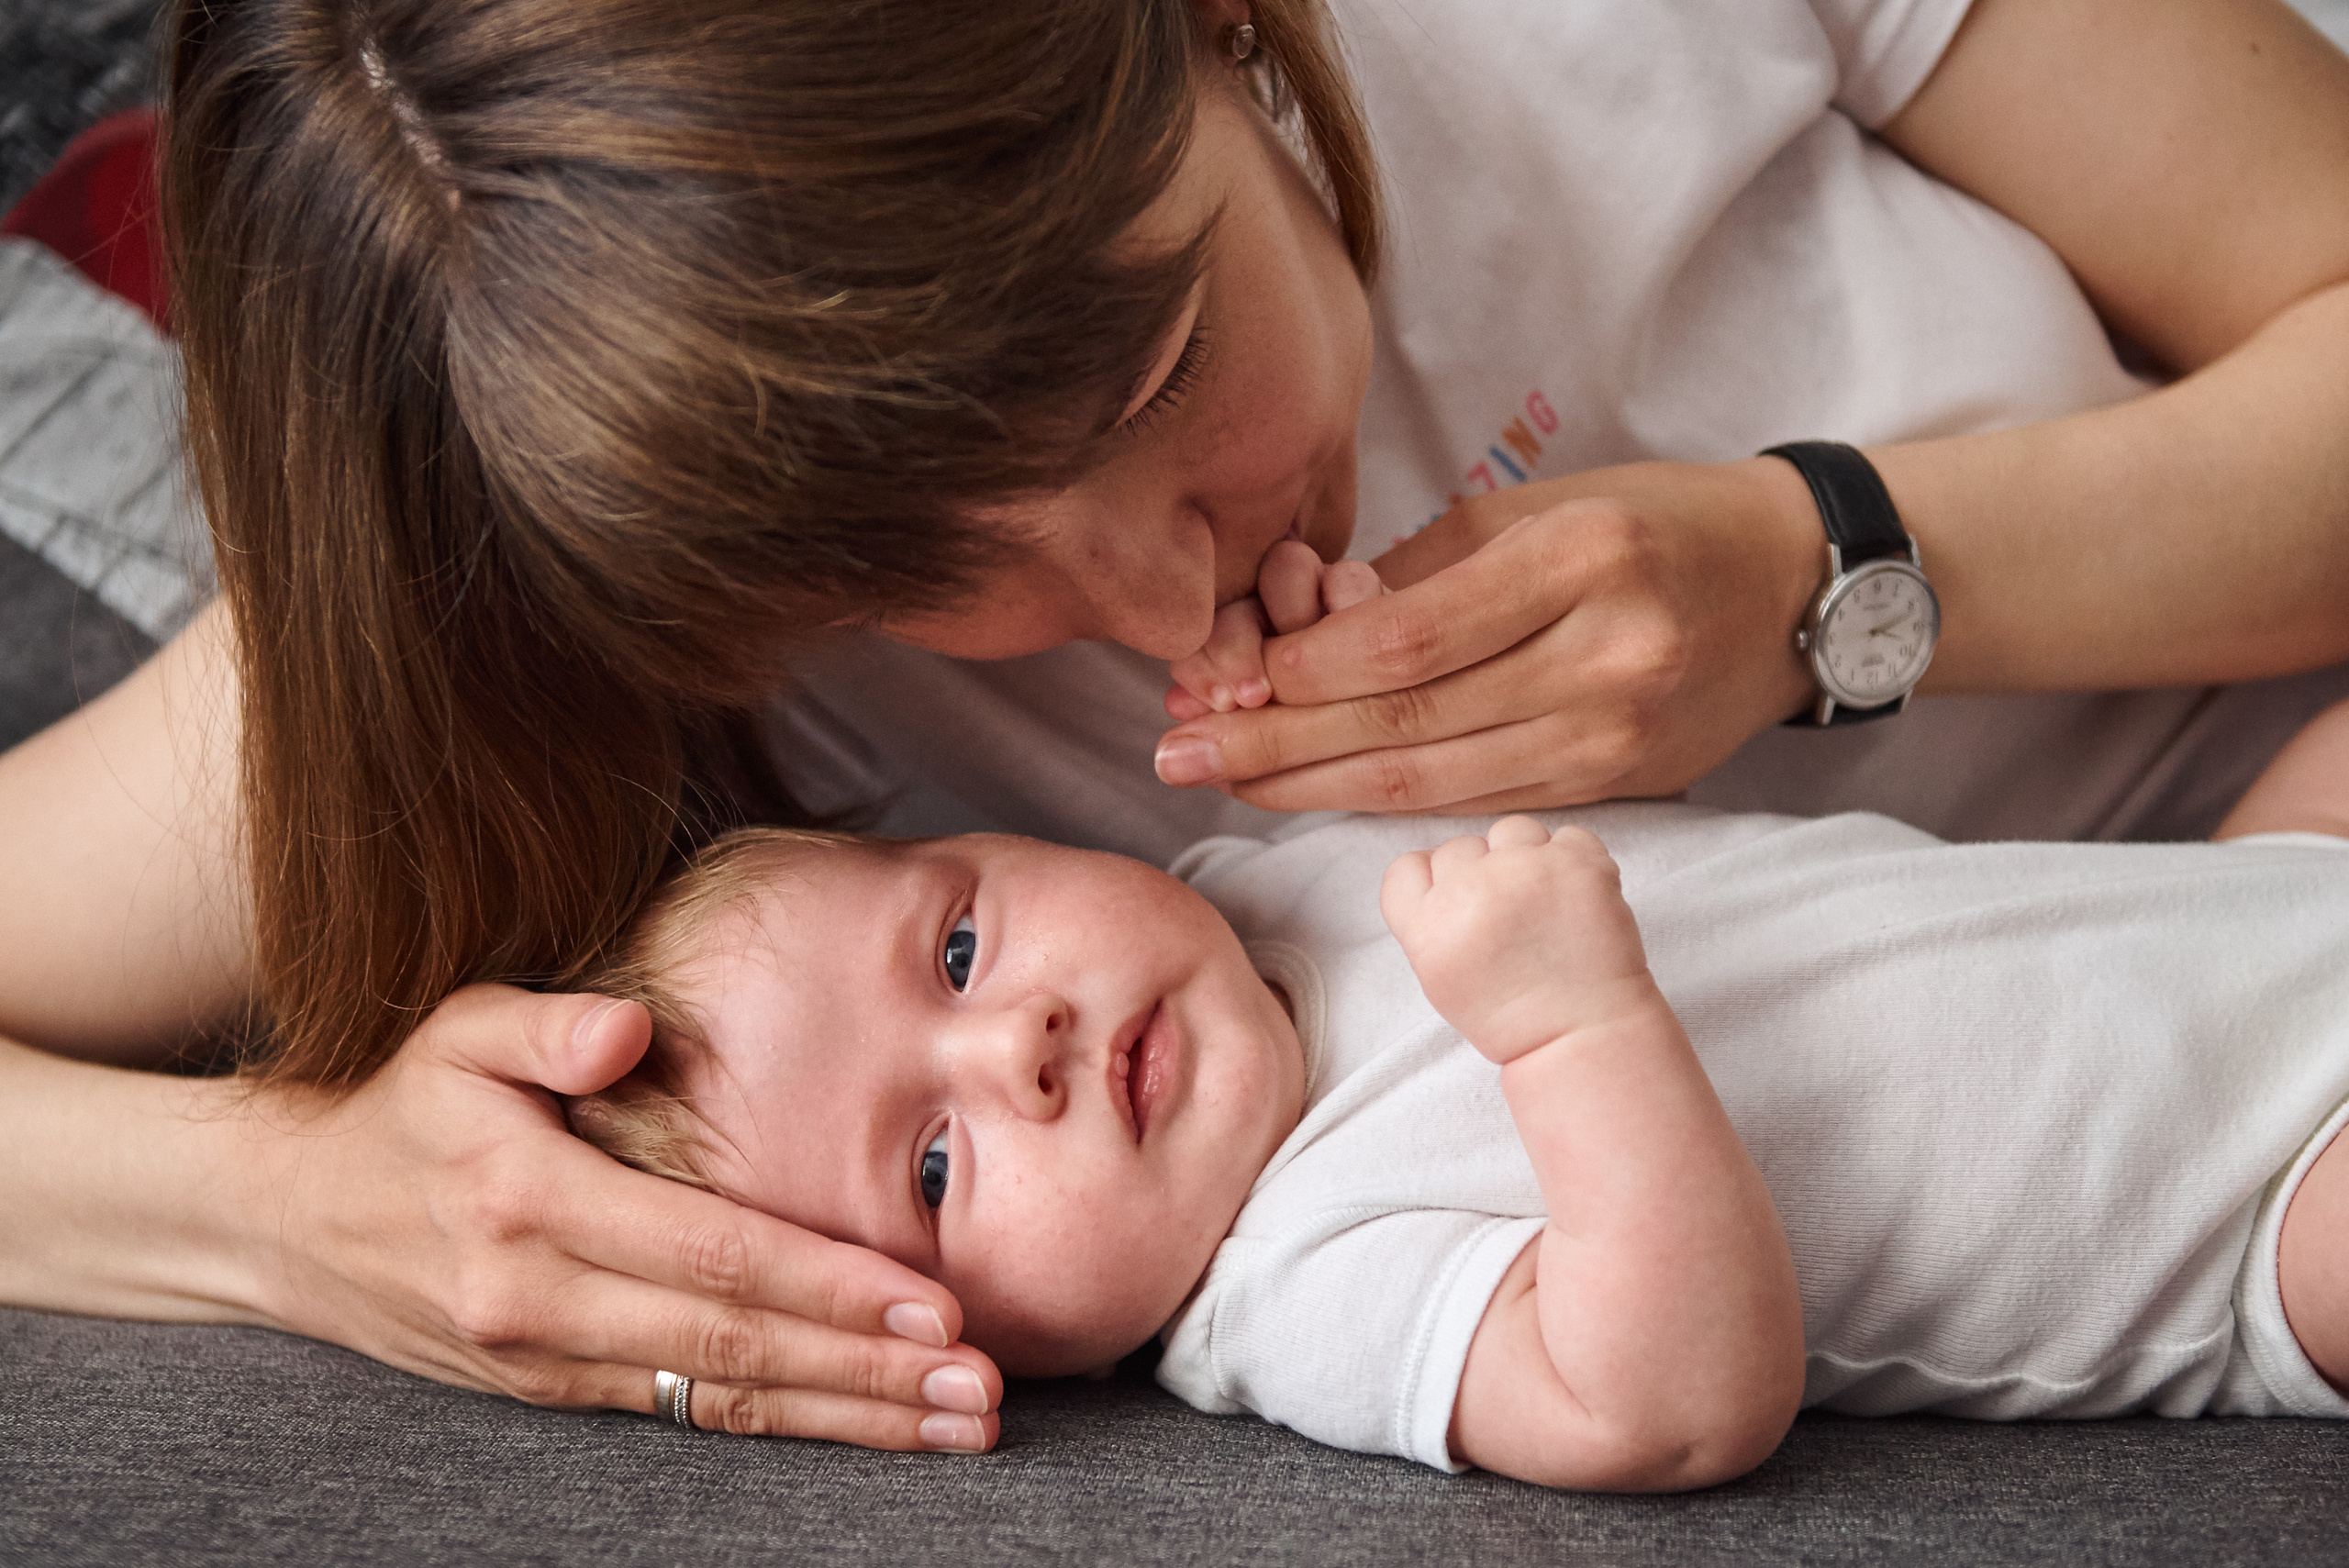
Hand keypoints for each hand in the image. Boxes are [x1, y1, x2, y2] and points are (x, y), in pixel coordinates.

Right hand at [250, 984, 1001, 1450]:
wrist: (291, 1220)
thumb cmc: (404, 1107)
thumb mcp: (454, 1032)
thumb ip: (543, 1022)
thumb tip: (633, 1023)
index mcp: (533, 1201)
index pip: (711, 1254)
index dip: (827, 1284)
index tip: (929, 1305)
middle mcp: (543, 1297)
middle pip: (735, 1345)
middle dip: (866, 1373)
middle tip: (976, 1391)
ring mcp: (549, 1358)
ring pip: (720, 1397)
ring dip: (844, 1419)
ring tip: (951, 1427)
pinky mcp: (554, 1389)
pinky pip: (685, 1412)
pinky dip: (779, 1423)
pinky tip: (859, 1426)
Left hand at [1152, 460, 1823, 812]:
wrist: (1797, 591)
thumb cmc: (1656, 524)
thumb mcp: (1544, 506)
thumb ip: (1422, 568)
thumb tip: (1303, 625)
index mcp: (1584, 560)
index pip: (1410, 639)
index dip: (1302, 669)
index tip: (1220, 674)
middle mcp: (1605, 658)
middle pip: (1406, 720)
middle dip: (1276, 742)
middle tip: (1175, 749)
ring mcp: (1615, 737)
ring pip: (1430, 780)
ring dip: (1310, 786)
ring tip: (1219, 780)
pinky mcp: (1617, 787)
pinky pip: (1473, 798)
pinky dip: (1382, 799)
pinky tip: (1312, 792)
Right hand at [1378, 816, 1655, 1064]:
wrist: (1581, 1036)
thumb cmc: (1511, 1015)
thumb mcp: (1439, 977)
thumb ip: (1431, 918)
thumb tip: (1444, 869)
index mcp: (1428, 925)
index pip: (1408, 867)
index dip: (1432, 881)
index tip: (1456, 903)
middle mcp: (1470, 889)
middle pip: (1459, 847)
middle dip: (1480, 874)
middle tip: (1508, 917)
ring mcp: (1526, 870)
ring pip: (1511, 831)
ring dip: (1525, 857)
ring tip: (1544, 904)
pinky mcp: (1578, 863)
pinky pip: (1567, 835)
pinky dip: (1573, 861)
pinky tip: (1574, 899)